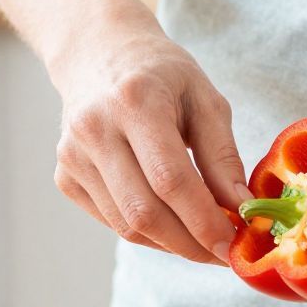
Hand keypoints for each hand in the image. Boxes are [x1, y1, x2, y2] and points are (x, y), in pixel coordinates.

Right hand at [51, 16, 247, 264]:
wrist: (98, 52)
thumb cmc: (160, 74)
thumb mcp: (204, 99)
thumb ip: (223, 156)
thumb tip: (241, 210)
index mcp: (135, 101)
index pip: (170, 180)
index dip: (204, 222)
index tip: (234, 246)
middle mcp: (95, 129)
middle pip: (144, 212)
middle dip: (190, 244)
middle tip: (223, 254)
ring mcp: (73, 156)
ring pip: (126, 226)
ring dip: (171, 243)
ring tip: (202, 238)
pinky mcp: (65, 176)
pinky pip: (112, 221)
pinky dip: (146, 232)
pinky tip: (169, 220)